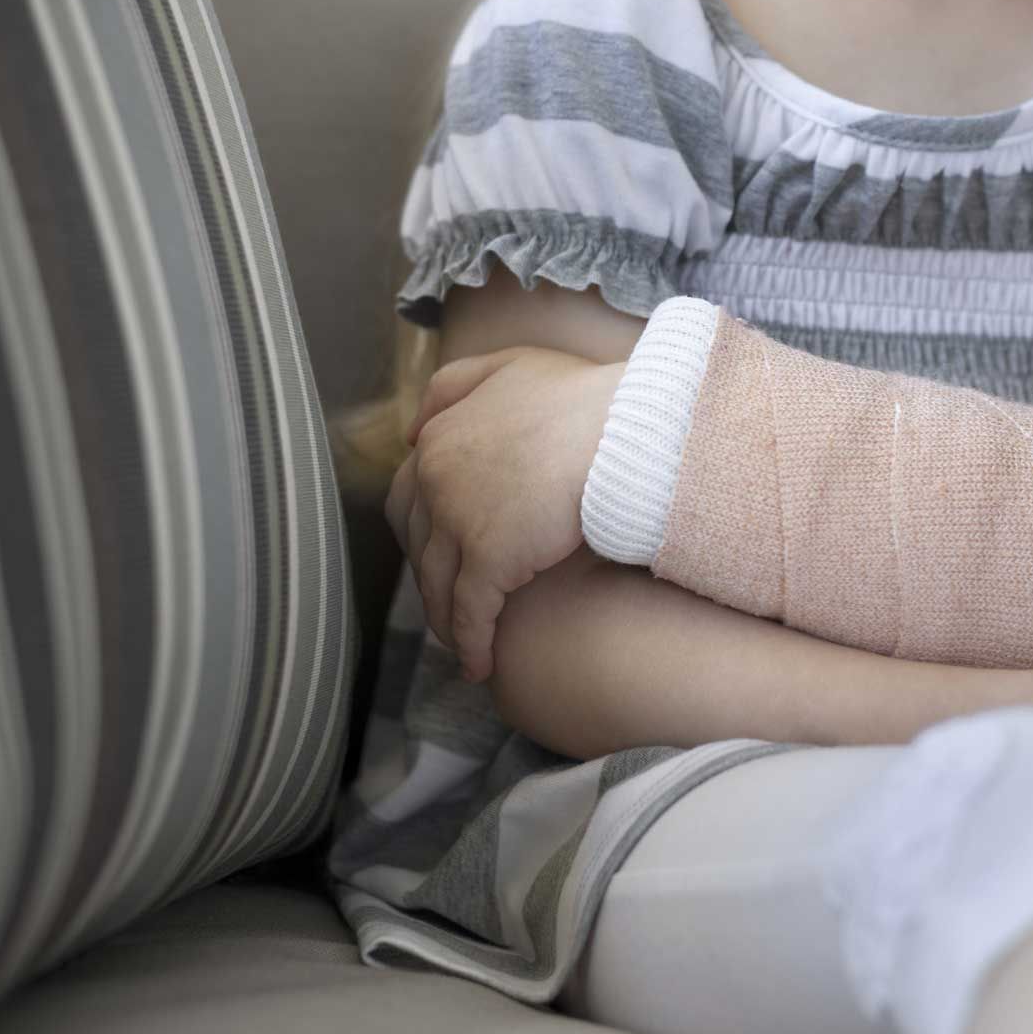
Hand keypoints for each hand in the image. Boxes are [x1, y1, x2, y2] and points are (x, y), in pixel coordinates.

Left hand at [385, 347, 624, 680]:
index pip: (409, 495)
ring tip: (463, 642)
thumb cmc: (584, 397)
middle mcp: (435, 479)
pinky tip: (480, 666)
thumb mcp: (510, 367)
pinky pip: (470, 614)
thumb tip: (415, 429)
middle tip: (448, 598)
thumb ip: (456, 387)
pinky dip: (471, 644)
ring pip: (438, 584)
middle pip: (418, 543)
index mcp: (439, 438)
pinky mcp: (488, 561)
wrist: (622, 428)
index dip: (423, 527)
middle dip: (429, 574)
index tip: (439, 549)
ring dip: (447, 619)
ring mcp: (457, 521)